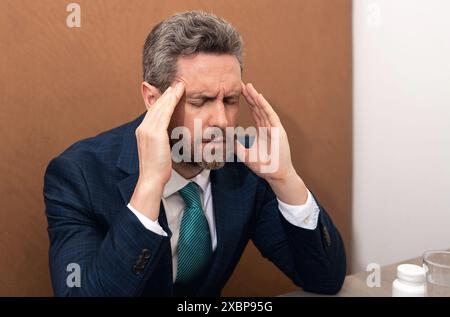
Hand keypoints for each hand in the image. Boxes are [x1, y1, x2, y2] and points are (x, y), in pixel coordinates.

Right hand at [130, 82, 184, 219]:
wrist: (152, 179)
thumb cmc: (158, 169)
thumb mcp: (158, 150)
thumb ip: (161, 140)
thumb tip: (168, 137)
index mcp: (143, 131)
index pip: (153, 112)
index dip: (162, 101)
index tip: (171, 93)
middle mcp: (143, 128)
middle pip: (156, 106)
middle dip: (166, 94)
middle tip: (176, 84)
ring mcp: (147, 130)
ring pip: (160, 107)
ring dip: (170, 95)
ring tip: (179, 86)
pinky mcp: (155, 133)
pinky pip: (164, 113)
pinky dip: (171, 102)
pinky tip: (177, 95)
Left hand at [237, 82, 307, 204]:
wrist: (275, 174)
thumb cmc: (263, 166)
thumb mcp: (244, 154)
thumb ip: (236, 145)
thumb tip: (224, 139)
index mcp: (262, 130)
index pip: (255, 112)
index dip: (248, 102)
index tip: (240, 92)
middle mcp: (269, 126)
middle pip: (258, 108)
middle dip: (251, 96)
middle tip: (242, 84)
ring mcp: (274, 128)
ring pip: (264, 109)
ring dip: (256, 98)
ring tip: (249, 87)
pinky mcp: (279, 131)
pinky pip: (271, 116)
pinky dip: (265, 106)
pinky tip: (259, 98)